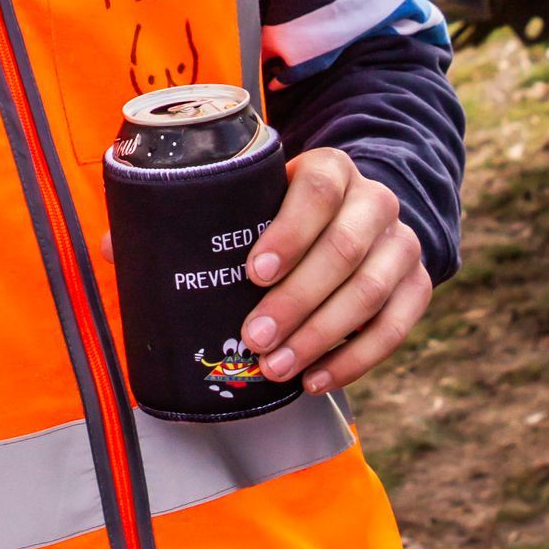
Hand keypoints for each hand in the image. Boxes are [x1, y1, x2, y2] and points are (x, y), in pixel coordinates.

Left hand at [238, 148, 431, 394]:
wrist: (356, 216)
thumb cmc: (288, 214)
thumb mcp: (264, 196)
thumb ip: (220, 217)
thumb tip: (132, 252)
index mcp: (333, 168)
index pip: (318, 191)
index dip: (288, 233)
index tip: (255, 272)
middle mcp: (376, 201)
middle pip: (343, 249)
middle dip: (296, 299)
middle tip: (256, 337)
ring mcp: (402, 244)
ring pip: (369, 292)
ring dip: (319, 336)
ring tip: (277, 366)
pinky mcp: (417, 285)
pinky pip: (394, 328)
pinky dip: (353, 359)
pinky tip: (315, 379)